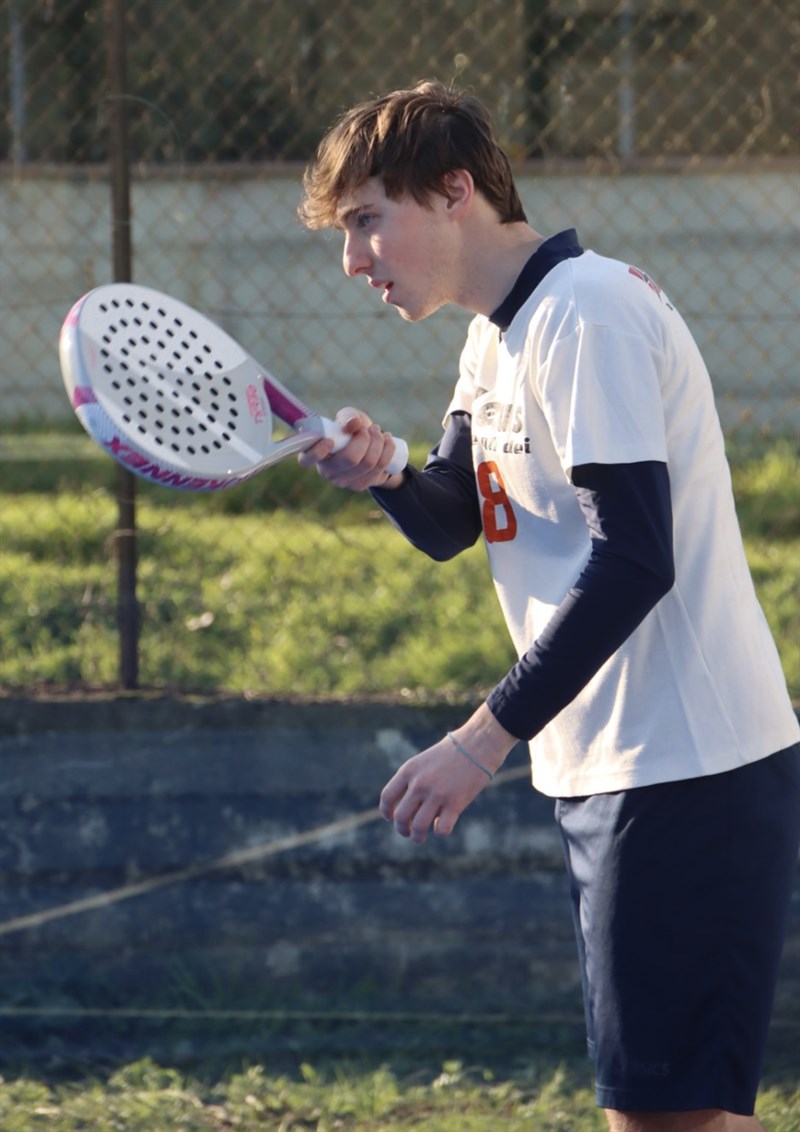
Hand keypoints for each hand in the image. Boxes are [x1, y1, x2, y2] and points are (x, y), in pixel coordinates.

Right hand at [297, 407, 403, 490]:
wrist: (367, 447)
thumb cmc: (351, 430)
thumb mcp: (348, 418)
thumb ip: (348, 417)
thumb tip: (354, 424)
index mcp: (314, 454)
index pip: (306, 459)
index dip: (317, 452)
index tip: (330, 441)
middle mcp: (326, 472)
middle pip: (351, 458)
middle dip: (365, 438)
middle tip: (369, 428)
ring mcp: (344, 482)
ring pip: (369, 462)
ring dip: (379, 442)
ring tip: (378, 431)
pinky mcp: (360, 486)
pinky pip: (380, 468)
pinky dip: (388, 450)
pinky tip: (388, 440)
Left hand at [379, 706, 518, 843]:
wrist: (478, 744)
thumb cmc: (452, 752)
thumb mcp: (425, 761)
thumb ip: (414, 781)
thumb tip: (408, 808)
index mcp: (409, 770)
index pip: (387, 796)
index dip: (386, 811)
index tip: (390, 818)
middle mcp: (419, 783)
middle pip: (400, 816)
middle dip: (402, 829)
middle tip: (407, 832)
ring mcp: (437, 794)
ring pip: (418, 827)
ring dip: (417, 837)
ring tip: (419, 838)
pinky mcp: (455, 803)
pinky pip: (441, 829)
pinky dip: (439, 831)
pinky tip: (442, 825)